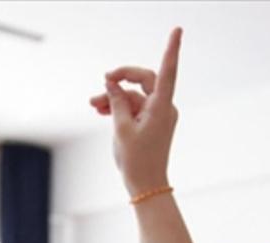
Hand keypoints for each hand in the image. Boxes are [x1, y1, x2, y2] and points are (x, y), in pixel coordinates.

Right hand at [88, 28, 181, 195]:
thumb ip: (116, 101)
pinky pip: (134, 107)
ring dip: (114, 98)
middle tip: (103, 80)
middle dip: (121, 80)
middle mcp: (164, 107)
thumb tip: (113, 83)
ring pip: (134, 96)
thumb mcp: (121, 128)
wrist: (146, 185)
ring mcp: (158, 115)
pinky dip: (119, 107)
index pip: (167, 71)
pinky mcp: (151, 122)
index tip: (177, 30)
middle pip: (143, 80)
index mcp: (161, 106)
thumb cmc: (137, 160)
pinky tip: (102, 110)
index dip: (171, 49)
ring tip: (93, 105)